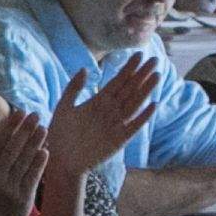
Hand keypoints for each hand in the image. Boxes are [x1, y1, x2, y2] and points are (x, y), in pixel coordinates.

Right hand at [0, 104, 54, 215]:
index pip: (0, 143)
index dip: (11, 126)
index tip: (21, 112)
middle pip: (13, 149)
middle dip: (25, 130)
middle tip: (36, 115)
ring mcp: (10, 188)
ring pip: (24, 161)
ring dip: (35, 143)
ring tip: (44, 129)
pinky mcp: (23, 197)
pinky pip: (32, 177)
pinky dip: (39, 163)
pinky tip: (45, 151)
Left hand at [46, 55, 160, 180]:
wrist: (60, 161)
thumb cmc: (59, 135)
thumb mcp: (63, 107)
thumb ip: (73, 88)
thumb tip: (85, 68)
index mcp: (98, 101)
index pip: (117, 81)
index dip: (128, 68)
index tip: (138, 54)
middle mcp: (110, 111)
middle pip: (130, 89)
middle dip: (142, 74)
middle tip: (154, 59)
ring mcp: (116, 124)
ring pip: (134, 103)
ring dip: (146, 90)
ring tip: (156, 75)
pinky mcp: (119, 140)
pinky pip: (133, 126)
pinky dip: (143, 117)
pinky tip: (153, 105)